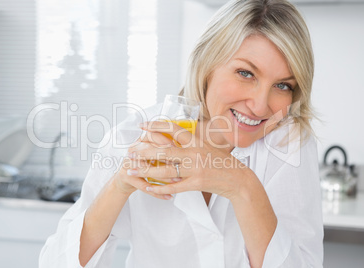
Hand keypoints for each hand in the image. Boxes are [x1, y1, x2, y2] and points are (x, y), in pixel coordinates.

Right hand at [112, 130, 177, 199]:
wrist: (126, 178)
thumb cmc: (145, 163)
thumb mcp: (154, 152)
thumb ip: (166, 147)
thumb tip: (186, 146)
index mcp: (141, 140)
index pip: (153, 136)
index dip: (166, 142)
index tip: (180, 148)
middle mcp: (133, 149)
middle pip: (150, 151)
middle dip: (168, 159)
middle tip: (181, 165)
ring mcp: (128, 163)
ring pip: (148, 169)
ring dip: (164, 177)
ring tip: (178, 181)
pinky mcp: (127, 177)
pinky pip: (144, 186)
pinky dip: (158, 193)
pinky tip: (169, 196)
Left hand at [127, 121, 248, 199]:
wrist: (239, 180)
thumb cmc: (224, 162)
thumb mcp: (209, 146)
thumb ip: (194, 141)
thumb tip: (178, 133)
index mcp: (197, 141)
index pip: (174, 129)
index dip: (156, 126)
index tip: (142, 125)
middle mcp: (194, 153)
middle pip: (164, 150)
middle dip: (144, 151)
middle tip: (130, 151)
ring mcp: (195, 169)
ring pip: (165, 170)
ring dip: (145, 170)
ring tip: (131, 169)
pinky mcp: (196, 184)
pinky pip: (174, 187)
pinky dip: (159, 188)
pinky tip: (148, 188)